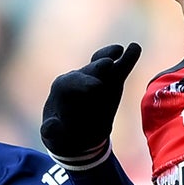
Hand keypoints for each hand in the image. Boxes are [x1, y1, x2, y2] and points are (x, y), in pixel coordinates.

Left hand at [40, 43, 141, 167]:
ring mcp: (94, 78)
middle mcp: (77, 79)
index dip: (82, 83)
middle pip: (88, 70)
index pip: (70, 83)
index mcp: (62, 90)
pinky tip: (134, 48)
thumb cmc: (63, 134)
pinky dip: (125, 60)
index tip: (96, 87)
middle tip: (109, 64)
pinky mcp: (110, 81)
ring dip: (115, 57)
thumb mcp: (54, 136)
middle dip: (98, 67)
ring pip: (103, 65)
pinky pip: (117, 69)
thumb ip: (51, 130)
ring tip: (131, 49)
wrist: (76, 135)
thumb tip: (49, 128)